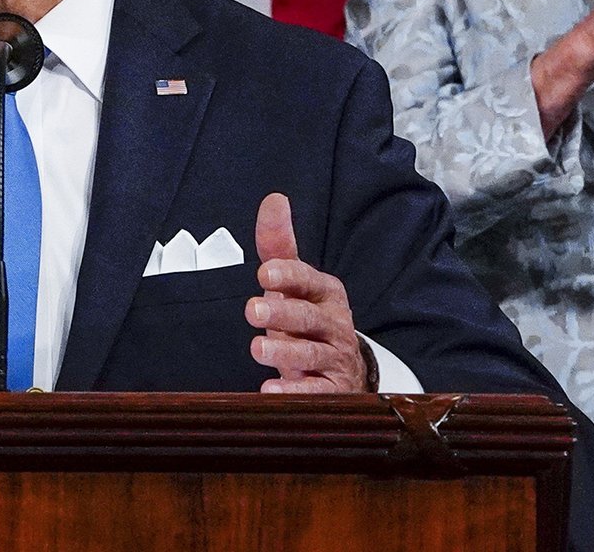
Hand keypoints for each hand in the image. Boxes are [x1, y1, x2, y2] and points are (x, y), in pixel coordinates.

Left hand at [246, 193, 368, 393]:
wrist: (341, 370)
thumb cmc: (306, 318)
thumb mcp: (293, 283)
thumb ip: (279, 245)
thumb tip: (274, 199)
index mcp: (325, 293)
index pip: (307, 280)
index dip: (288, 275)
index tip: (265, 272)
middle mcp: (334, 324)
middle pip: (308, 317)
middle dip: (282, 313)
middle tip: (252, 309)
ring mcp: (335, 358)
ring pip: (312, 354)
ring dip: (285, 353)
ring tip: (258, 349)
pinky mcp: (333, 390)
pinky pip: (317, 392)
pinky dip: (295, 393)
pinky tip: (272, 391)